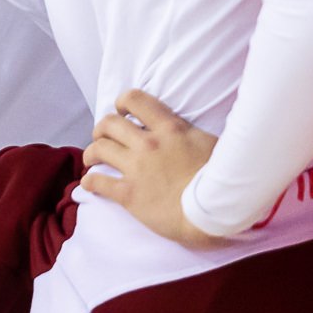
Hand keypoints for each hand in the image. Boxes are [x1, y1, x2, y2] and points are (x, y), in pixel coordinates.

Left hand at [79, 89, 226, 249]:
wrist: (216, 212)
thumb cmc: (222, 180)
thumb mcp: (209, 144)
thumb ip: (189, 134)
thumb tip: (185, 131)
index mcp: (169, 129)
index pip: (136, 100)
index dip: (123, 101)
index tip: (121, 110)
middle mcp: (148, 144)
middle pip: (109, 124)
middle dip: (101, 128)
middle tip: (102, 136)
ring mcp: (136, 168)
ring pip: (99, 149)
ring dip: (92, 152)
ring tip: (92, 158)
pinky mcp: (129, 194)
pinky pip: (99, 182)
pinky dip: (90, 181)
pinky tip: (90, 183)